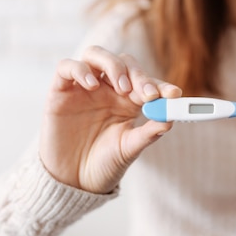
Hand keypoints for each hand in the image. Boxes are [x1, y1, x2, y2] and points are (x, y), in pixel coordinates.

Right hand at [39, 45, 181, 193]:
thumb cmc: (105, 162)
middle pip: (124, 62)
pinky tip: (92, 85)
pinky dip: (80, 70)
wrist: (74, 181)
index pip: (147, 82)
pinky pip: (67, 67)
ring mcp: (84, 87)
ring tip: (122, 87)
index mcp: (129, 100)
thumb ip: (149, 133)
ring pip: (96, 55)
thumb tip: (170, 119)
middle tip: (148, 94)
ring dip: (113, 65)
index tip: (174, 94)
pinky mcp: (61, 91)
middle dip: (139, 74)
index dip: (162, 85)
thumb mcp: (130, 149)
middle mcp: (108, 88)